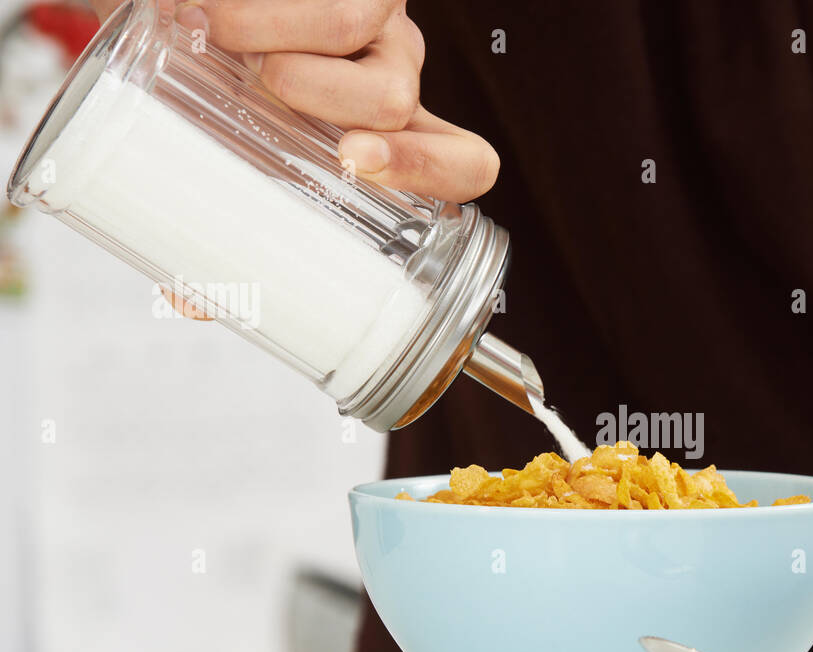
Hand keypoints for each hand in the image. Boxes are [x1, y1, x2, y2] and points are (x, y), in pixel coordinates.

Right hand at [89, 0, 497, 200]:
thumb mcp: (232, 150)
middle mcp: (395, 79)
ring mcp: (379, 27)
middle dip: (344, 115)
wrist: (186, 5)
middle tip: (283, 106)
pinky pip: (340, 3)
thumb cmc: (219, 88)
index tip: (356, 164)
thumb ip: (223, 215)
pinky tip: (213, 17)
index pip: (466, 163)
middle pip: (401, 104)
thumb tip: (189, 300)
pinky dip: (266, 12)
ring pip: (368, 48)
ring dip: (290, 56)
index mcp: (391, 139)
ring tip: (223, 45)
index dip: (436, 170)